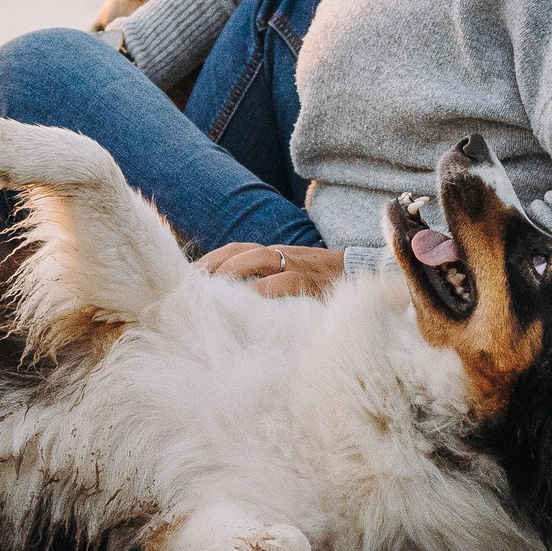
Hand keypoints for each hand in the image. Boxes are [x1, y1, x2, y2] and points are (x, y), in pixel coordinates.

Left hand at [199, 243, 343, 298]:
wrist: (363, 275)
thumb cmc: (319, 283)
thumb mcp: (288, 276)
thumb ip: (264, 281)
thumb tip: (230, 301)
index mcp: (274, 253)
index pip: (235, 249)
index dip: (211, 259)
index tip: (188, 275)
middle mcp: (281, 255)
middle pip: (241, 251)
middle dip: (215, 265)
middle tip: (192, 286)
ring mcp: (297, 265)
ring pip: (260, 258)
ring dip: (234, 271)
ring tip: (213, 291)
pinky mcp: (311, 282)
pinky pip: (286, 281)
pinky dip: (267, 289)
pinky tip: (251, 300)